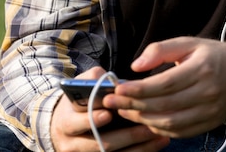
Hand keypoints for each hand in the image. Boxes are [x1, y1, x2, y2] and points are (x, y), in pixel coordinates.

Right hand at [51, 66, 169, 150]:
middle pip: (99, 142)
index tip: (109, 114)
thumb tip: (114, 82)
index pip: (77, 121)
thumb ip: (95, 80)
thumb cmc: (79, 100)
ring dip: (139, 147)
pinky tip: (154, 145)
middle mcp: (73, 143)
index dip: (93, 118)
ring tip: (159, 136)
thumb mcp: (80, 86)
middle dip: (126, 135)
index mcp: (67, 120)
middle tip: (148, 126)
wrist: (66, 124)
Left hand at [103, 37, 225, 138]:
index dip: (138, 89)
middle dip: (134, 106)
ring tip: (125, 111)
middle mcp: (206, 93)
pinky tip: (146, 121)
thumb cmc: (214, 55)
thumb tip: (135, 65)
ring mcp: (209, 112)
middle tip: (111, 102)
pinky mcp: (209, 124)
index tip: (117, 89)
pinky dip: (160, 129)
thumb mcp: (190, 43)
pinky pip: (180, 133)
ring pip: (170, 123)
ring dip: (143, 120)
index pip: (164, 84)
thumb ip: (162, 49)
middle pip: (164, 106)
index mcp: (201, 69)